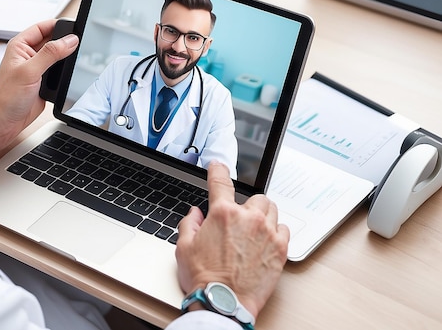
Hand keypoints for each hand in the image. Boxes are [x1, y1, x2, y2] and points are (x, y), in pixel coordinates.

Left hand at [0, 19, 78, 148]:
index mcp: (20, 46)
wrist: (4, 122)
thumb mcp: (29, 71)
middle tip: (78, 45)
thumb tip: (69, 40)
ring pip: (58, 57)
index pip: (43, 27)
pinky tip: (69, 74)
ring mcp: (37, 69)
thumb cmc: (5, 97)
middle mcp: (29, 55)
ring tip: (74, 59)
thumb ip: (50, 54)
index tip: (75, 28)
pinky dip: (66, 73)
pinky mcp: (44, 82)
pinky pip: (60, 72)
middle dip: (66, 42)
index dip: (59, 25)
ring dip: (67, 58)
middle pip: (53, 41)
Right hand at [175, 162, 289, 318]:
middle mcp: (248, 219)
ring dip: (263, 214)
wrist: (224, 303)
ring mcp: (267, 233)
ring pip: (271, 209)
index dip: (217, 170)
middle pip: (255, 197)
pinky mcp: (280, 249)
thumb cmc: (204, 278)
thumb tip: (195, 214)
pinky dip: (276, 231)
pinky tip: (266, 240)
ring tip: (254, 228)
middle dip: (247, 204)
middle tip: (239, 218)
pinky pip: (284, 229)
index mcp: (222, 214)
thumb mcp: (184, 247)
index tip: (218, 165)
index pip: (221, 182)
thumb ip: (189, 224)